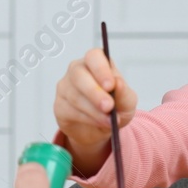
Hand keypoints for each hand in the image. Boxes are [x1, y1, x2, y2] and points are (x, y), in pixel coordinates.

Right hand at [54, 47, 136, 174]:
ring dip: (94, 110)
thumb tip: (118, 84)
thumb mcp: (127, 102)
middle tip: (109, 106)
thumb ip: (124, 93)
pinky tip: (99, 123)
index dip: (101, 69)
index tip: (111, 85)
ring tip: (110, 120)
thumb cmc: (115, 108)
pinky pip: (70, 111)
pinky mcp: (59, 105)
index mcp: (96, 63)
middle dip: (94, 92)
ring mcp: (65, 87)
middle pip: (79, 74)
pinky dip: (88, 119)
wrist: (101, 130)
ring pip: (75, 96)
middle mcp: (77, 70)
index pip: (94, 57)